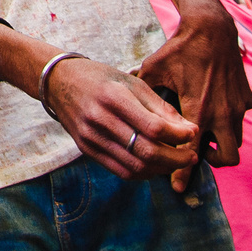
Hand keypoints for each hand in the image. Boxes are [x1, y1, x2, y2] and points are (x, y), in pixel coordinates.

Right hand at [42, 57, 201, 189]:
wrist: (58, 81)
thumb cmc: (100, 78)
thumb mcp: (132, 83)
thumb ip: (160, 107)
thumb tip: (190, 130)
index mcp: (113, 97)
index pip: (154, 128)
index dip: (179, 136)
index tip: (192, 134)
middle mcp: (100, 119)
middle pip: (146, 151)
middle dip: (176, 158)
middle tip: (191, 156)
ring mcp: (91, 137)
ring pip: (135, 167)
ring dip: (162, 169)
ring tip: (176, 161)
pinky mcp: (86, 149)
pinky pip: (121, 171)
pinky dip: (143, 173)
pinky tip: (154, 165)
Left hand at [137, 5, 251, 170]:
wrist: (212, 28)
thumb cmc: (179, 49)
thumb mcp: (154, 70)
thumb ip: (142, 93)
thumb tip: (123, 106)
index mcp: (199, 110)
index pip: (191, 153)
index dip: (183, 174)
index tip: (177, 187)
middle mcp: (222, 113)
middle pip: (228, 158)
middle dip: (213, 162)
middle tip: (195, 153)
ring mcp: (238, 107)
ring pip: (236, 140)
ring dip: (221, 143)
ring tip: (203, 134)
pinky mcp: (246, 98)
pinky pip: (240, 120)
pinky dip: (228, 122)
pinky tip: (213, 110)